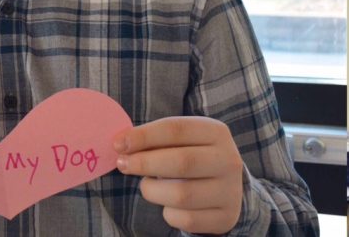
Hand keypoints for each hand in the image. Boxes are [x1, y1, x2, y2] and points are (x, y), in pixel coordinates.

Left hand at [114, 116, 243, 234]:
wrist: (226, 187)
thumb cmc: (192, 156)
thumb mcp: (182, 141)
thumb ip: (155, 140)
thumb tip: (121, 144)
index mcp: (216, 132)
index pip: (177, 129)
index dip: (144, 136)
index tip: (118, 144)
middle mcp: (228, 160)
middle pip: (181, 161)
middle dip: (145, 163)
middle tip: (122, 164)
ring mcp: (229, 191)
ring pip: (181, 195)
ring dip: (153, 190)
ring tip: (147, 185)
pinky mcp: (224, 217)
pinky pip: (186, 220)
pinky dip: (168, 213)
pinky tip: (168, 204)